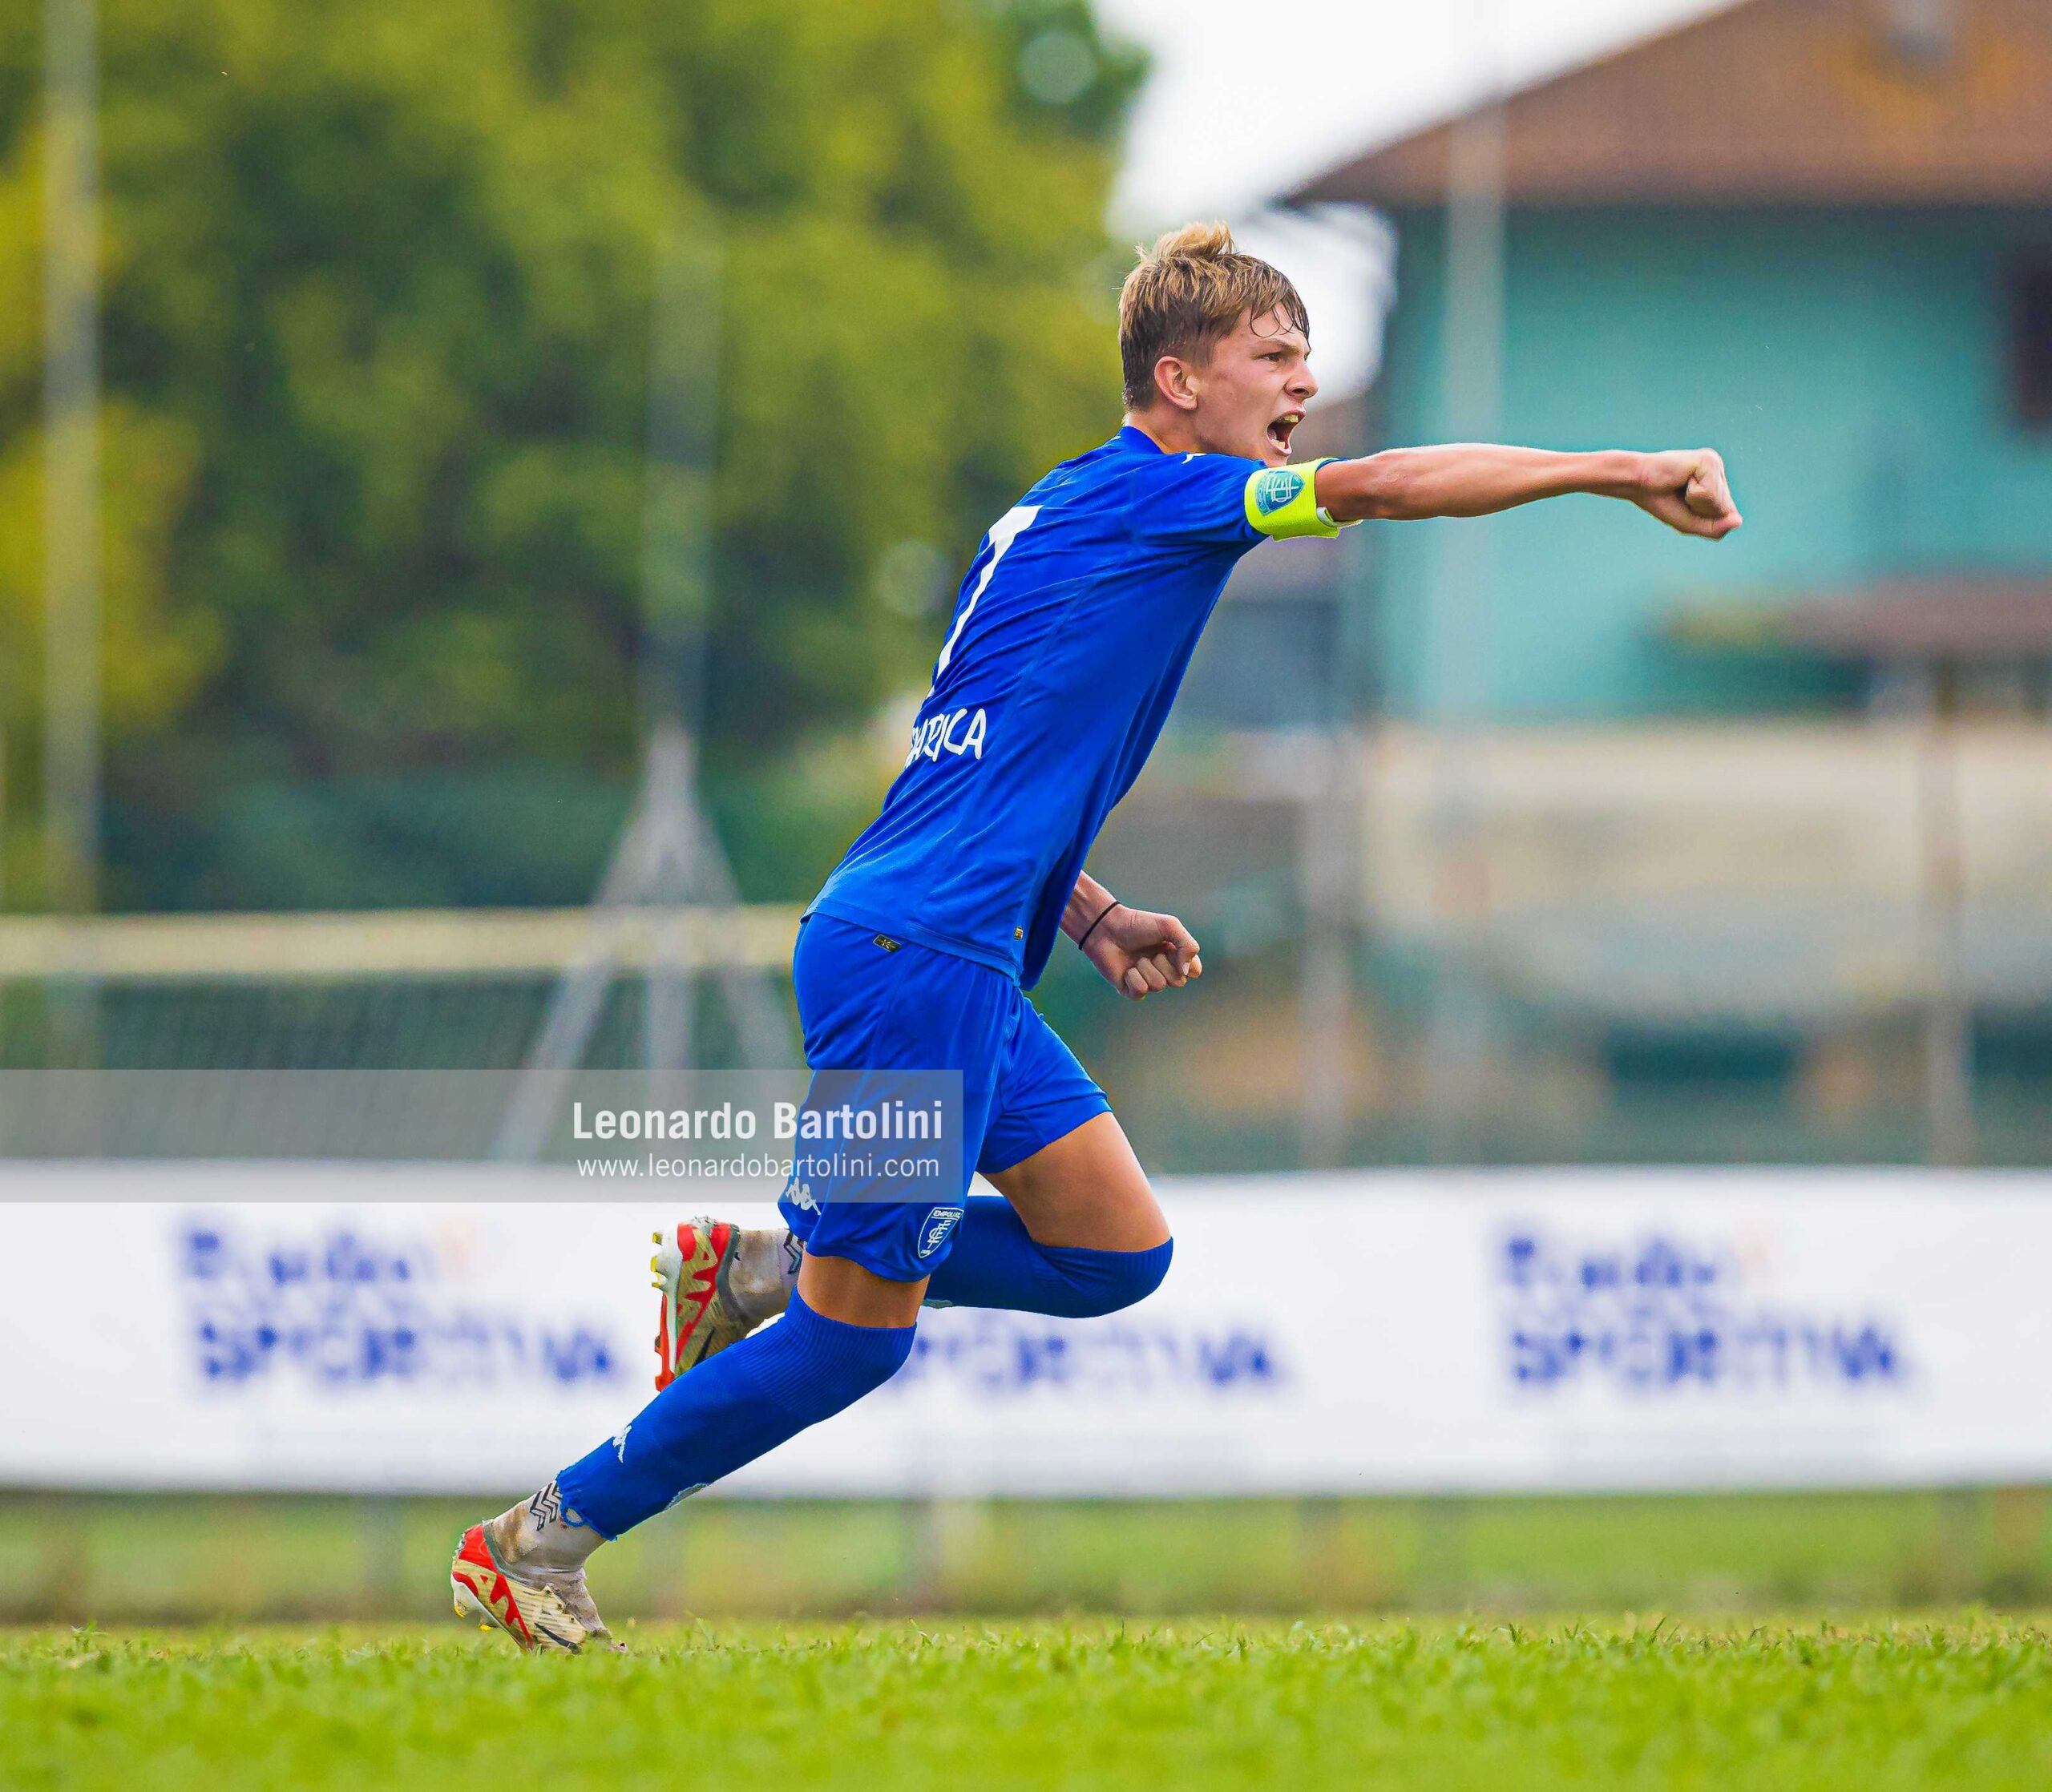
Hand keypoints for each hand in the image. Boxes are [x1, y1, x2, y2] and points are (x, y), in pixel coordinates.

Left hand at [1080, 904, 1202, 1001]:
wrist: (1106, 928)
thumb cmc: (1137, 925)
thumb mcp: (1169, 926)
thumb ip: (1188, 945)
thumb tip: (1189, 973)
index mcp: (1175, 957)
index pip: (1194, 971)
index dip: (1187, 964)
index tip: (1174, 949)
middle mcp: (1163, 971)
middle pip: (1178, 981)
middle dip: (1164, 964)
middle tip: (1151, 952)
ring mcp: (1148, 982)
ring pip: (1158, 985)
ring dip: (1146, 968)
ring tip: (1136, 958)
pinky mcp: (1131, 990)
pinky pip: (1141, 991)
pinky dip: (1133, 977)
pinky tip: (1126, 969)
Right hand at [1633, 448, 1740, 539]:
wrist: (1636, 482)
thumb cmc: (1660, 501)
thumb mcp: (1690, 523)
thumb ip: (1715, 528)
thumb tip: (1738, 521)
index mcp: (1716, 482)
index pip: (1727, 513)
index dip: (1704, 518)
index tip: (1684, 504)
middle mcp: (1719, 470)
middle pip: (1726, 509)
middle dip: (1700, 512)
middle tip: (1680, 496)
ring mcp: (1715, 463)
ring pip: (1719, 502)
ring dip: (1696, 503)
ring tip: (1680, 487)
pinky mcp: (1708, 460)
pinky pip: (1710, 494)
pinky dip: (1693, 495)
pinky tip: (1682, 480)